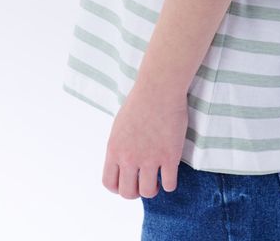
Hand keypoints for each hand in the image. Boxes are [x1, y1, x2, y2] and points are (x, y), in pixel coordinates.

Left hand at [102, 81, 188, 199]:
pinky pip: (169, 184)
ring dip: (153, 188)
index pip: (109, 183)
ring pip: (148, 192)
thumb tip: (122, 163)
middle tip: (144, 182)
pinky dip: (169, 183)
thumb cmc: (141, 101)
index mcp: (114, 149)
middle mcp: (129, 157)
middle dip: (136, 191)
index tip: (128, 182)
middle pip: (128, 192)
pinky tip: (170, 173)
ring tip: (157, 179)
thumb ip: (120, 147)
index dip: (119, 187)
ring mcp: (150, 158)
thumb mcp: (120, 126)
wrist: (160, 87)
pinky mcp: (170, 156)